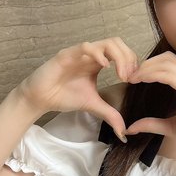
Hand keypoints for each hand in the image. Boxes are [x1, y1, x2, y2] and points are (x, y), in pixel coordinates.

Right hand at [17, 38, 137, 139]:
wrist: (41, 99)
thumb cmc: (65, 96)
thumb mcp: (93, 105)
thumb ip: (110, 115)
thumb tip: (124, 132)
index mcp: (99, 62)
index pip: (122, 52)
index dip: (132, 63)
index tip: (134, 80)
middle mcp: (91, 54)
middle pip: (117, 43)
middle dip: (129, 58)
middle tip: (129, 77)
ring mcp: (80, 53)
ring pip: (106, 43)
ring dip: (119, 56)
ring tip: (121, 74)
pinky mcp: (67, 55)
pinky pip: (85, 47)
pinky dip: (98, 54)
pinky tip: (104, 66)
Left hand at [124, 52, 175, 158]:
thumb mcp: (172, 127)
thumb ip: (153, 124)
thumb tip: (131, 128)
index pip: (169, 62)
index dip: (150, 65)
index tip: (135, 77)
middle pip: (166, 58)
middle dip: (146, 64)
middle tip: (130, 75)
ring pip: (166, 63)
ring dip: (146, 68)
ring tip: (132, 78)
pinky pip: (169, 74)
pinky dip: (152, 74)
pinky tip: (141, 81)